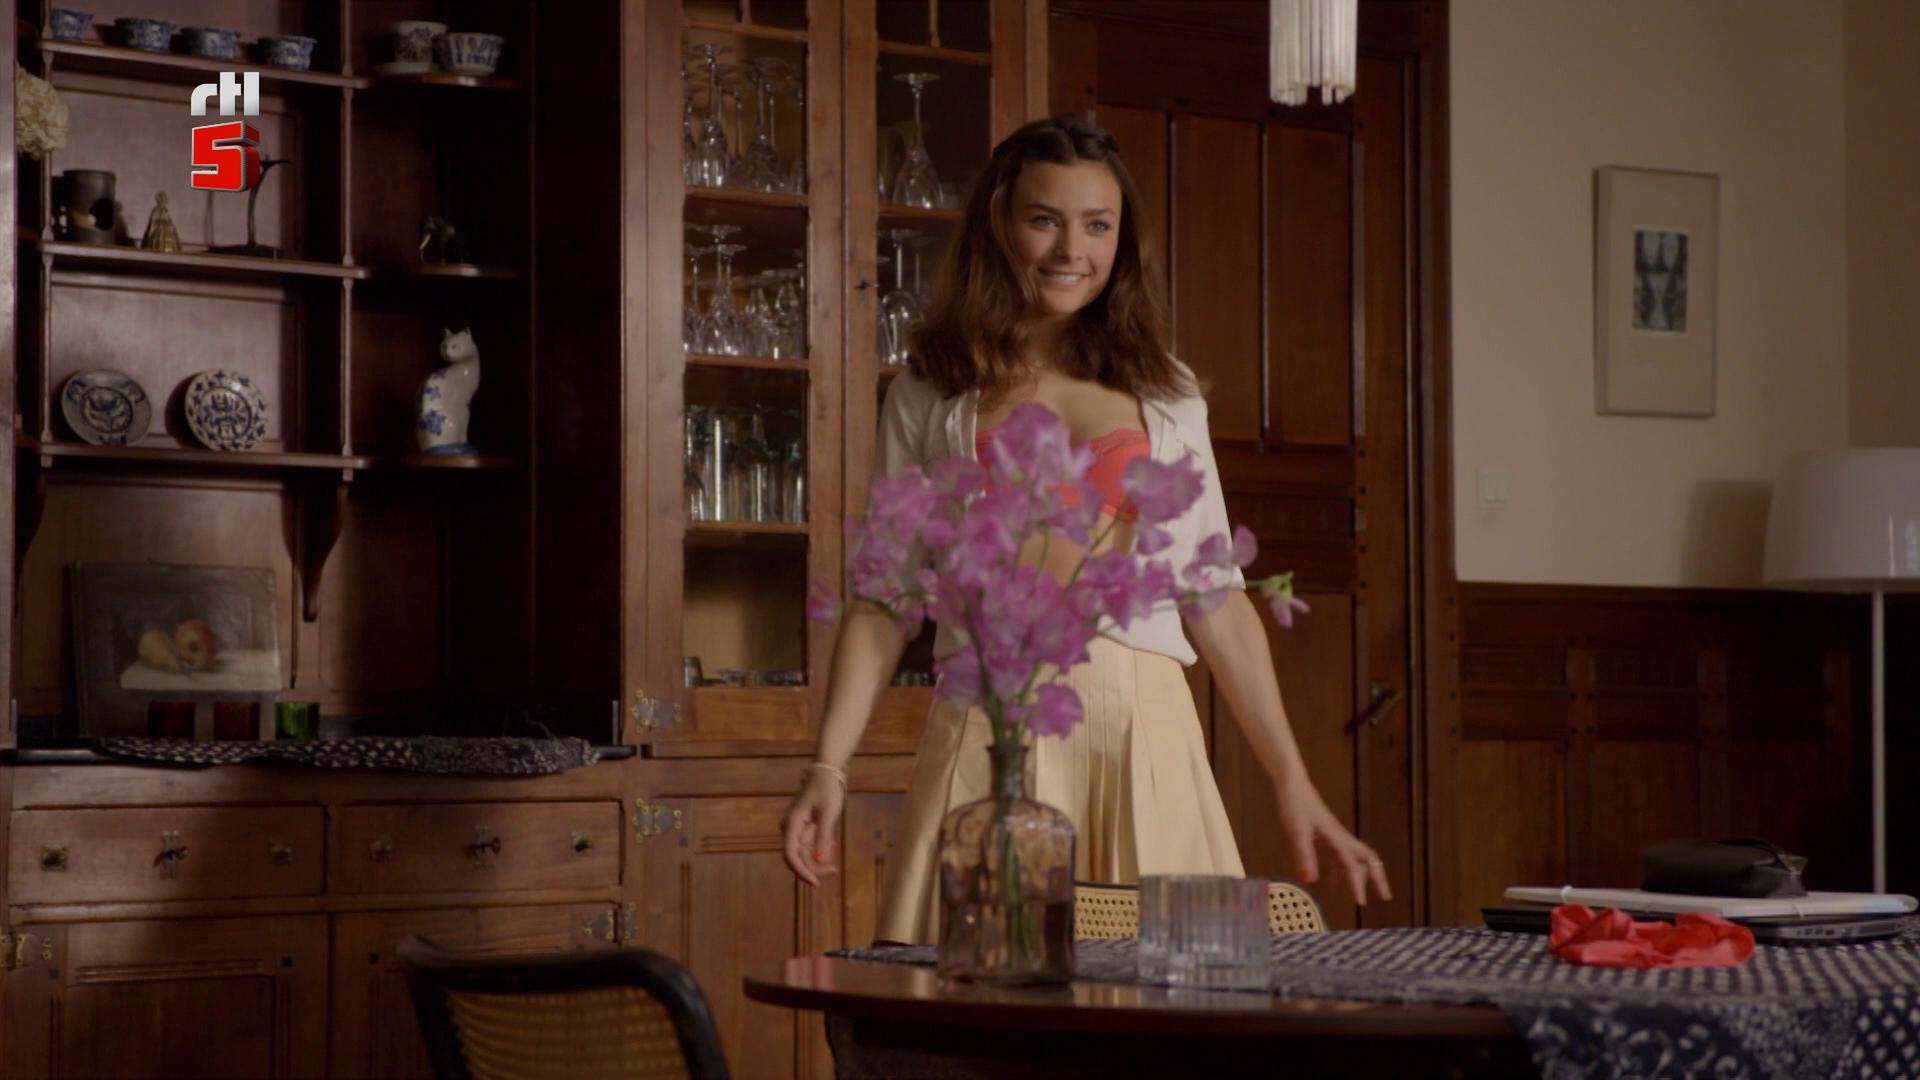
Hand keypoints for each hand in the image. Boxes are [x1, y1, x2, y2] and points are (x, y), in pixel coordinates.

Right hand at [781, 769, 845, 886]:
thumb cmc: (827, 790)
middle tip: (833, 871)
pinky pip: (808, 846)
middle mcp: (790, 828)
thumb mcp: (828, 813)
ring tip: (834, 863)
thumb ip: (823, 837)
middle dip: (813, 868)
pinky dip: (819, 851)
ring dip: (817, 861)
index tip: (816, 882)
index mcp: (792, 824)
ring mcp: (796, 829)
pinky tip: (833, 847)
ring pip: (803, 854)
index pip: (791, 854)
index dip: (801, 871)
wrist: (825, 773)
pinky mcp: (803, 828)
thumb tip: (820, 860)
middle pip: (796, 857)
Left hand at [1272, 776, 1391, 906]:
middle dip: (1378, 878)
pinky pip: (1340, 856)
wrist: (1291, 783)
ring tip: (1361, 896)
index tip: (1362, 903)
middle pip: (1368, 859)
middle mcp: (1340, 837)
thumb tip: (1309, 880)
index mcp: (1336, 837)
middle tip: (1386, 897)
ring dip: (1362, 876)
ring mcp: (1335, 835)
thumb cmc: (1294, 804)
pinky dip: (1341, 870)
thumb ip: (1304, 855)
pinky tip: (1332, 883)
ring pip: (1356, 858)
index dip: (1357, 884)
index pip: (1351, 865)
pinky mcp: (1326, 834)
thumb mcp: (1296, 831)